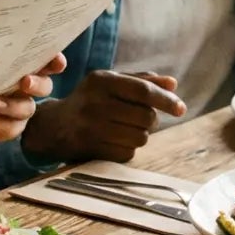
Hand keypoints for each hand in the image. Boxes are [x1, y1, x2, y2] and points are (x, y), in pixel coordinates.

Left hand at [0, 54, 65, 144]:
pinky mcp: (9, 127)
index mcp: (21, 66)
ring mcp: (19, 109)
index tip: (56, 61)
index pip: (46, 61)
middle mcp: (25, 87)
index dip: (55, 61)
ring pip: (28, 108)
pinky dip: (0, 122)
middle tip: (24, 82)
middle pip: (45, 86)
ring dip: (13, 105)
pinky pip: (13, 128)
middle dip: (38, 84)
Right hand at [21, 70, 184, 163]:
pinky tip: (113, 140)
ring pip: (140, 137)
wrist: (53, 125)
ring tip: (125, 128)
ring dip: (140, 135)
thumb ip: (142, 81)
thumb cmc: (90, 100)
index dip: (165, 100)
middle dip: (150, 120)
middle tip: (140, 118)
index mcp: (102, 81)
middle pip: (145, 117)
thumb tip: (173, 84)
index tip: (181, 109)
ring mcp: (92, 128)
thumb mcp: (111, 83)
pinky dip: (127, 149)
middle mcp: (95, 103)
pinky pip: (128, 153)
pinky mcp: (91, 149)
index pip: (143, 90)